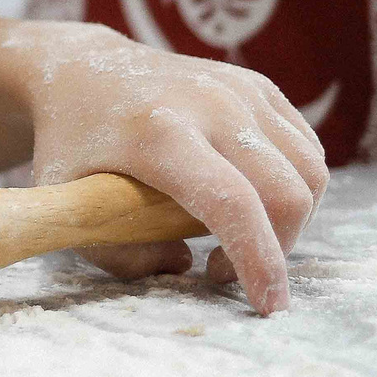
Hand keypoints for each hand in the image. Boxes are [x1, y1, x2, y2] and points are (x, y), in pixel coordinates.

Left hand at [0, 22, 326, 313]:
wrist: (81, 72)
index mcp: (159, 132)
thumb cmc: (71, 145)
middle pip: (287, 191)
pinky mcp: (257, 87)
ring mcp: (239, 89)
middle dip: (276, 249)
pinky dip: (294, 187)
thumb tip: (184, 264)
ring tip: (238, 235)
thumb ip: (119, 253)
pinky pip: (306, 149)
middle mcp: (209, 103)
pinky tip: (252, 200)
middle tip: (224, 269)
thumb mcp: (66, 205)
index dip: (259, 259)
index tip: (267, 305)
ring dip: (289, 221)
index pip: (233, 201)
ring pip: (309, 171)